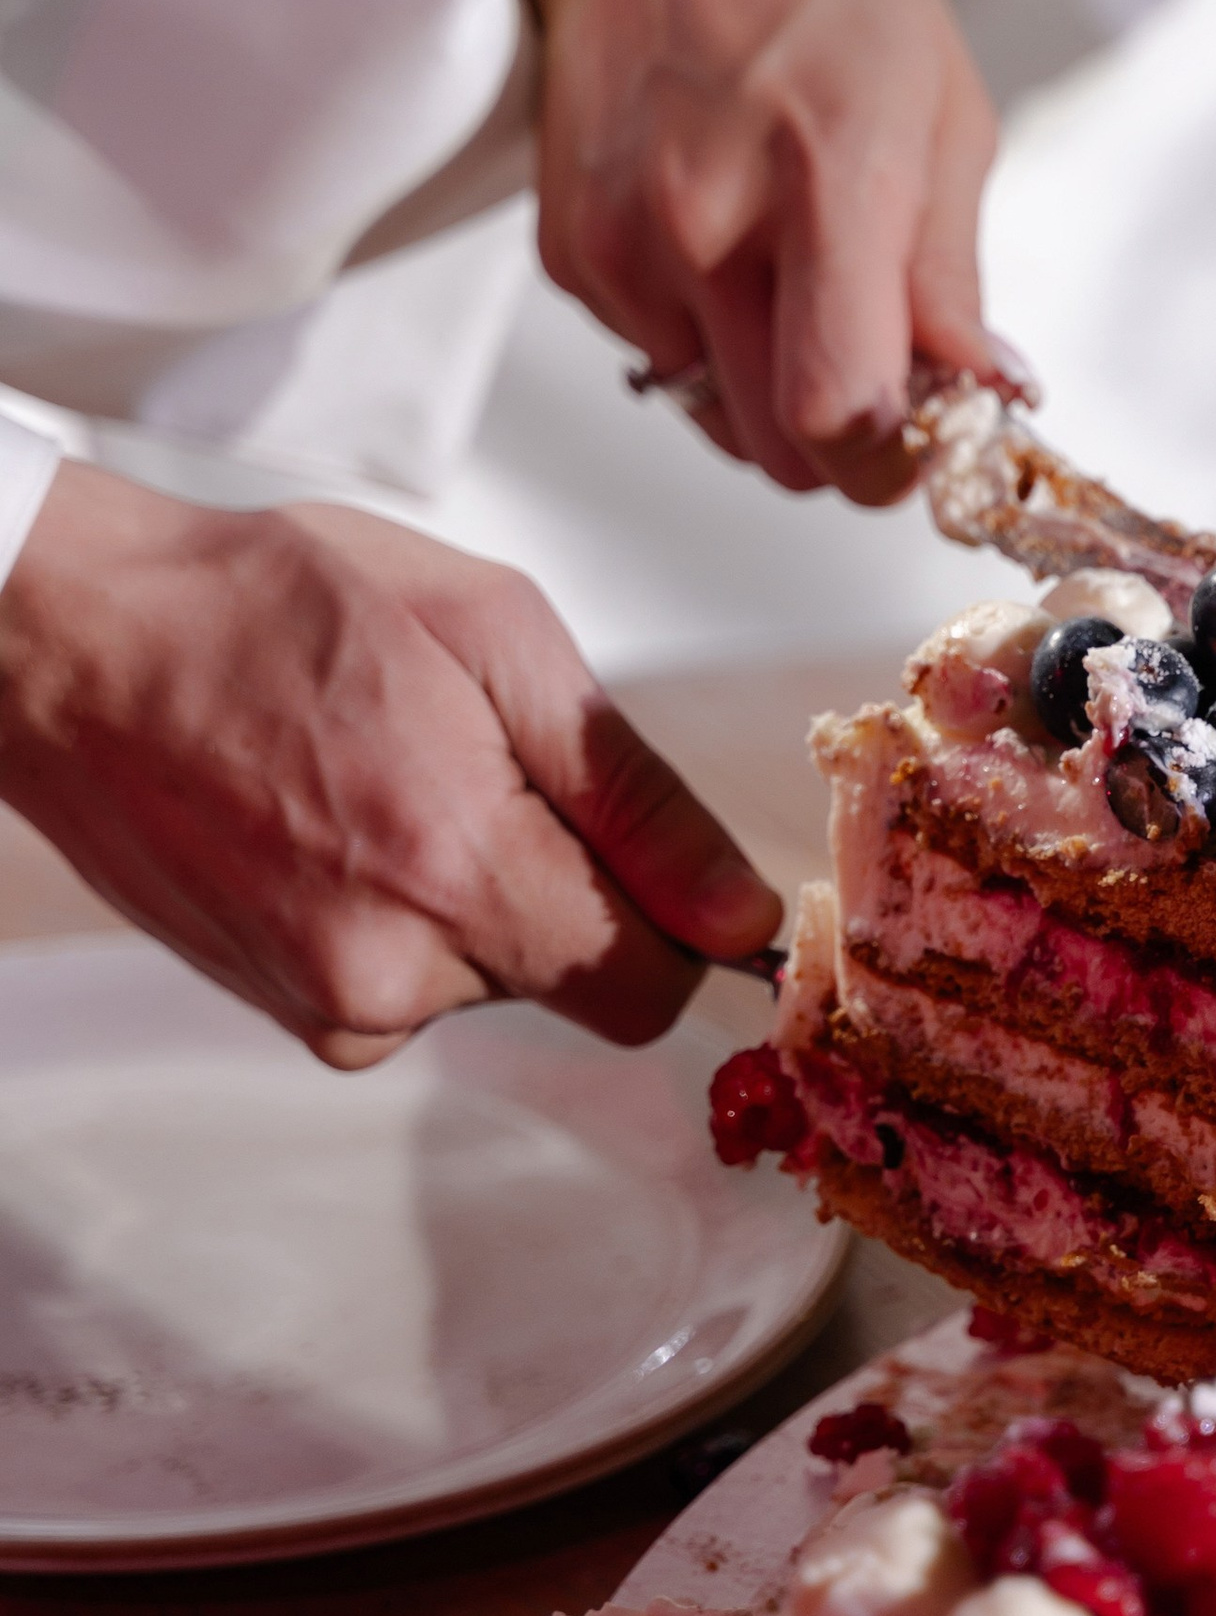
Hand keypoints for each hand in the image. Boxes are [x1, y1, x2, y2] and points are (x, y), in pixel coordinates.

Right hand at [0, 467, 781, 1066]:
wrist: (77, 639)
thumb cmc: (273, 604)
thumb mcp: (495, 635)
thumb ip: (634, 796)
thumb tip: (740, 913)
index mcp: (458, 869)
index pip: (653, 988)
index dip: (676, 917)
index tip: (644, 848)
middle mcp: (390, 972)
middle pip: (575, 983)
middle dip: (563, 883)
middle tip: (473, 762)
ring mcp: (327, 1007)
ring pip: (490, 980)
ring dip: (473, 892)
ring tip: (383, 775)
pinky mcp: (285, 1011)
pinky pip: (408, 987)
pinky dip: (400, 915)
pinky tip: (336, 822)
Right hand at [532, 0, 1021, 507]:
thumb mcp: (939, 106)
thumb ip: (951, 275)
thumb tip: (988, 395)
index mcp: (824, 174)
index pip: (840, 408)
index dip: (892, 457)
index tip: (928, 431)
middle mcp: (704, 221)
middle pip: (782, 450)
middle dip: (846, 439)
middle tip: (877, 364)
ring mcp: (623, 245)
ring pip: (718, 422)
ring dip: (772, 393)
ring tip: (795, 281)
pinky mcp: (572, 255)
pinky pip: (661, 366)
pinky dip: (707, 340)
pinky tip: (723, 243)